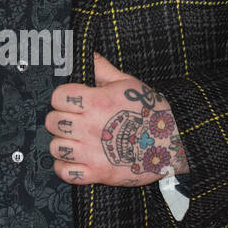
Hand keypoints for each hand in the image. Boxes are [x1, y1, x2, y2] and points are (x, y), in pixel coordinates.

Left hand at [44, 52, 189, 185]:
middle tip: (72, 121)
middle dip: (60, 119)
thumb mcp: (128, 82)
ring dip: (62, 143)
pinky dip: (66, 167)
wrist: (174, 142)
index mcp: (97, 102)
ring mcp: (92, 152)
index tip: (71, 101)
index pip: (58, 97)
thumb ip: (102, 68)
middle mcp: (90, 127)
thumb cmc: (151, 111)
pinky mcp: (97, 174)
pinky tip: (76, 160)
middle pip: (53, 122)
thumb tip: (86, 53)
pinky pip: (65, 172)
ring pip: (55, 147)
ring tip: (74, 141)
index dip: (62, 97)